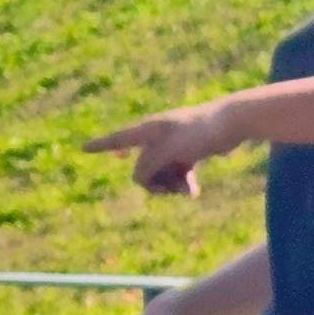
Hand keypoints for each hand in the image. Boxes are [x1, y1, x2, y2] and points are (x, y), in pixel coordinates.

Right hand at [84, 101, 228, 197]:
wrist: (231, 123)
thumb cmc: (197, 133)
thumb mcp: (166, 153)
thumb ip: (146, 168)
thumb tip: (140, 179)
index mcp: (147, 130)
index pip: (117, 139)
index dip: (100, 145)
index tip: (83, 148)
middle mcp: (157, 136)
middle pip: (142, 167)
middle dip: (153, 182)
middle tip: (169, 190)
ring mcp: (173, 144)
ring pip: (161, 173)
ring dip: (171, 186)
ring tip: (188, 191)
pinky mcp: (189, 151)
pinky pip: (177, 173)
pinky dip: (183, 183)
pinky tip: (193, 192)